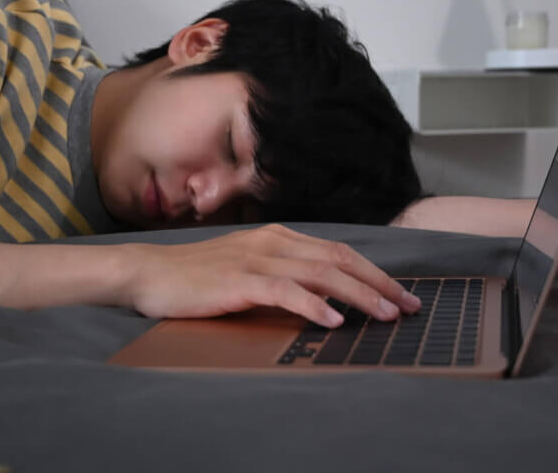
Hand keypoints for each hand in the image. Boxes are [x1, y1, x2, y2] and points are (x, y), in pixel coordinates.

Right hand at [122, 224, 421, 327]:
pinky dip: (314, 306)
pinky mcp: (239, 281)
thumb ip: (282, 276)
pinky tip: (335, 321)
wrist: (148, 273)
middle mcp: (273, 242)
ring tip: (385, 315)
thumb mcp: (247, 269)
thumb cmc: (197, 277)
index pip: (339, 251)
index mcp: (278, 236)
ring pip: (322, 274)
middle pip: (340, 259)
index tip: (400, 294)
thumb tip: (323, 297)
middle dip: (380, 283)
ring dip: (359, 295)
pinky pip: (286, 291)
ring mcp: (256, 259)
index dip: (374, 272)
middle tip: (409, 306)